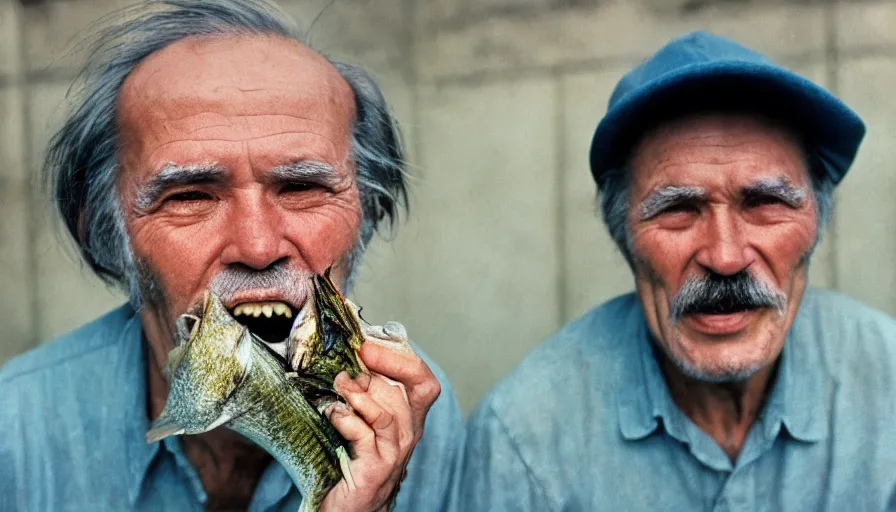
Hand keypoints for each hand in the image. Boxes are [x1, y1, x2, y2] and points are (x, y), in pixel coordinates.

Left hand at [319, 340, 440, 510]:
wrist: (352, 507)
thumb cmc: (355, 459)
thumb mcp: (364, 420)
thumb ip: (363, 392)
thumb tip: (348, 357)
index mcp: (408, 417)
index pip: (423, 381)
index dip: (402, 359)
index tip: (370, 345)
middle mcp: (408, 434)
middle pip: (417, 390)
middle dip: (388, 364)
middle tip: (360, 353)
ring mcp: (394, 453)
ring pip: (387, 414)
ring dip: (359, 394)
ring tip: (338, 383)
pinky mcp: (375, 470)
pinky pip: (364, 437)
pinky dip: (345, 419)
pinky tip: (331, 413)